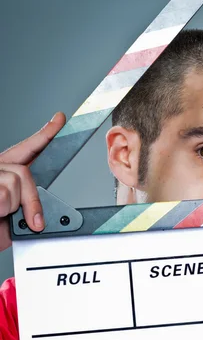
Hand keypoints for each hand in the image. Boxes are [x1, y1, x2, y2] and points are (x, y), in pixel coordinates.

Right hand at [0, 112, 65, 250]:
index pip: (28, 149)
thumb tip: (44, 201)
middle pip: (23, 172)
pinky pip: (2, 195)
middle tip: (31, 220)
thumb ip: (30, 202)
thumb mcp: (17, 215)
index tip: (59, 120)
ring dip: (11, 208)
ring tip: (0, 215)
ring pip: (12, 185)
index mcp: (5, 172)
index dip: (45, 133)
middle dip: (31, 200)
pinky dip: (2, 210)